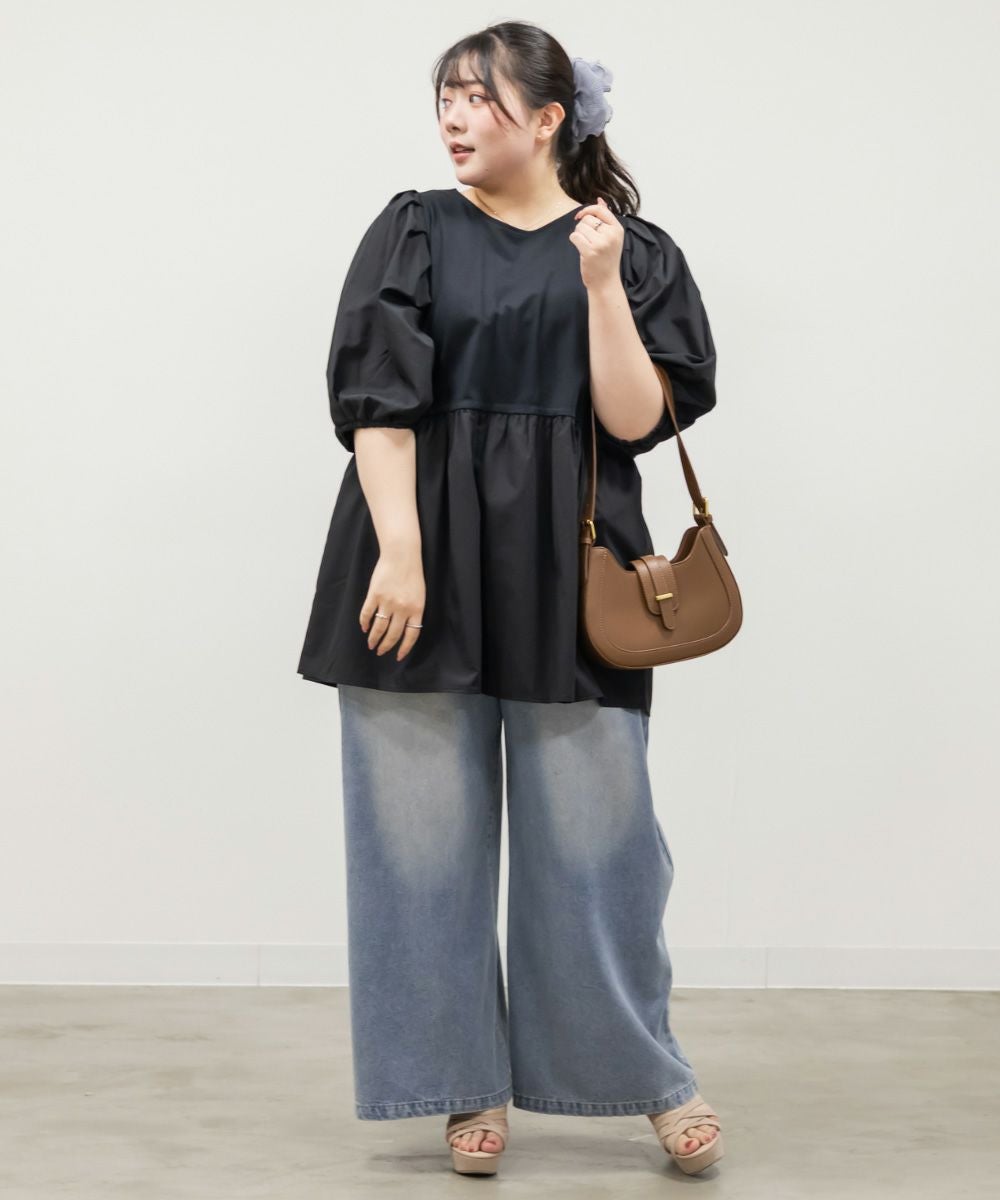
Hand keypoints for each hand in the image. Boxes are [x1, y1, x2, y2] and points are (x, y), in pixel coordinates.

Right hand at [359, 547, 425, 661]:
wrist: (402, 555)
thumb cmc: (412, 574)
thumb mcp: (419, 595)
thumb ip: (413, 611)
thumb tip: (403, 628)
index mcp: (417, 609)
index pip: (411, 635)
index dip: (404, 648)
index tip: (398, 657)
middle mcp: (402, 608)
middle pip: (393, 635)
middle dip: (385, 646)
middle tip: (380, 652)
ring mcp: (388, 602)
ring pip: (379, 627)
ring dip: (374, 638)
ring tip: (371, 644)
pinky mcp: (375, 595)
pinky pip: (367, 614)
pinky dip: (364, 623)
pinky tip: (364, 628)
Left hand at [568, 196, 623, 291]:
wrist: (606, 282)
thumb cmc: (606, 260)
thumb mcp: (611, 237)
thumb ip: (606, 218)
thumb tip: (600, 199)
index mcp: (617, 229)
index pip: (600, 210)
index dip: (587, 210)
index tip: (579, 216)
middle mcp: (611, 235)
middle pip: (587, 219)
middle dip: (582, 227)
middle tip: (588, 240)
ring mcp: (601, 243)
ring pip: (580, 227)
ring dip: (578, 235)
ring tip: (585, 245)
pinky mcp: (590, 251)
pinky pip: (575, 237)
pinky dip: (574, 241)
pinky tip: (580, 249)